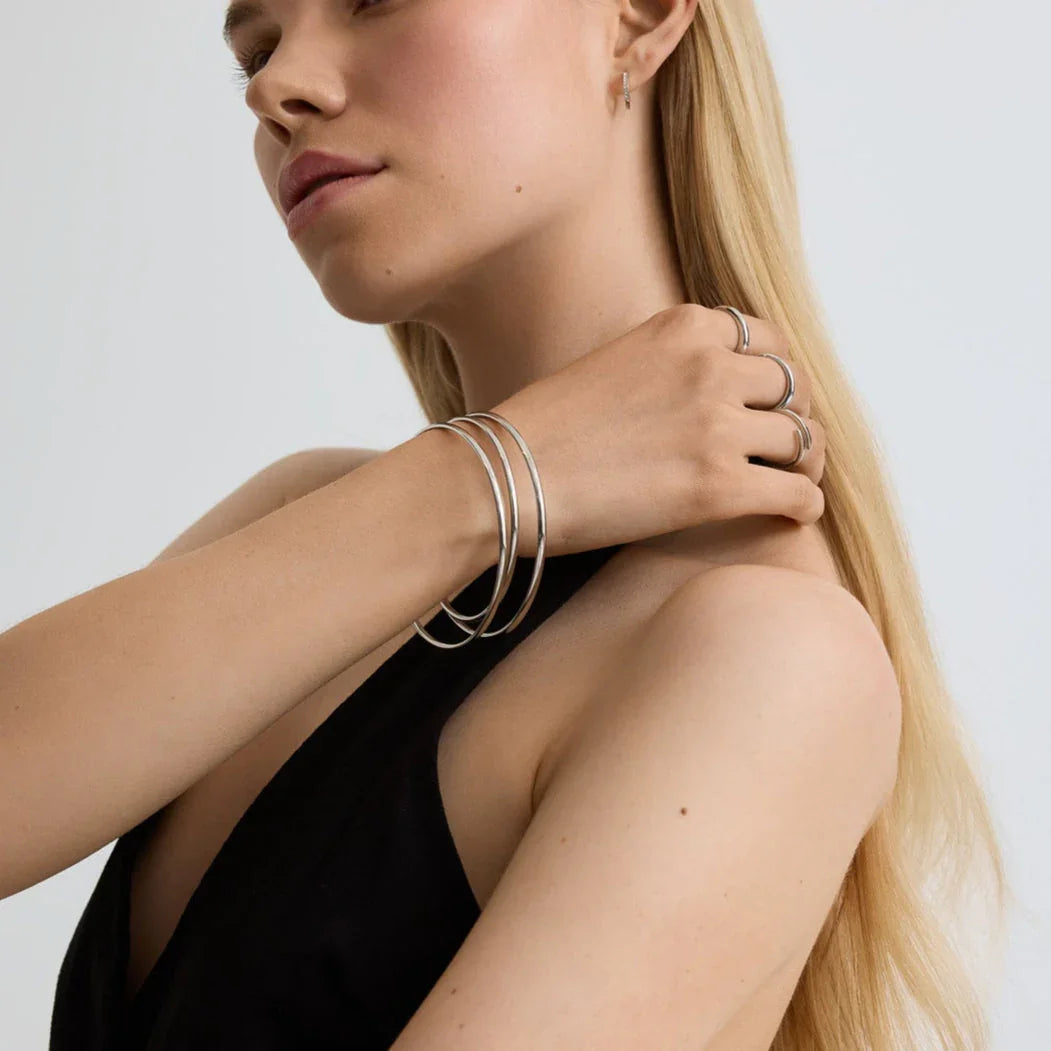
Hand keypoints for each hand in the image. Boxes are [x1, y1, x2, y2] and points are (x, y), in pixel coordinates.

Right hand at [474, 303, 825, 557]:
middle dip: (797, 419)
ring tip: (793, 483)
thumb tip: (712, 393)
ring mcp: (719, 425)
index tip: (770, 406)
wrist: (506, 475)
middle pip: (796, 389)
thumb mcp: (616, 363)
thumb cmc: (545, 429)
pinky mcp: (720, 486)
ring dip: (806, 464)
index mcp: (685, 327)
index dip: (778, 380)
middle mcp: (711, 366)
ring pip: (805, 441)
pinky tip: (789, 515)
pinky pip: (798, 494)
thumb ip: (672, 363)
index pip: (770, 342)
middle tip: (787, 450)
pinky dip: (802, 506)